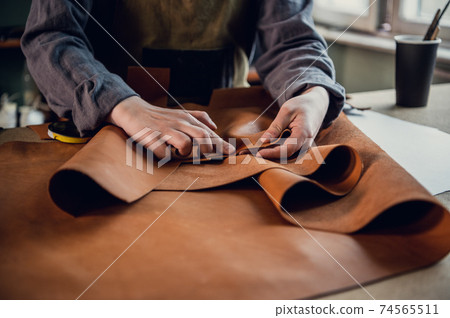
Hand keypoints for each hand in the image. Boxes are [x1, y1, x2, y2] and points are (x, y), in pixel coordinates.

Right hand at [107, 96, 235, 158]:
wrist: (133, 111)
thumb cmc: (159, 115)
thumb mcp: (180, 113)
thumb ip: (199, 117)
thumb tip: (215, 126)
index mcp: (186, 118)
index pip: (207, 132)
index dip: (220, 143)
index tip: (231, 152)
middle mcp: (178, 123)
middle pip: (201, 135)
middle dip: (210, 148)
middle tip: (213, 155)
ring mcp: (165, 130)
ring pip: (184, 143)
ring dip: (186, 152)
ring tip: (180, 153)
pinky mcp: (152, 138)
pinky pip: (164, 153)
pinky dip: (167, 156)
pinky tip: (164, 154)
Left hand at [257, 86, 328, 158]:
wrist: (317, 104)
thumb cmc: (302, 105)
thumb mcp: (286, 111)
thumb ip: (275, 127)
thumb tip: (263, 141)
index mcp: (303, 133)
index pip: (287, 150)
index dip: (272, 153)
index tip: (258, 154)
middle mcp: (306, 143)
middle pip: (286, 156)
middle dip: (269, 157)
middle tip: (251, 154)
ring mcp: (305, 146)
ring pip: (287, 156)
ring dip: (272, 155)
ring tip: (254, 152)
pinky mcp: (301, 146)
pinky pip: (289, 152)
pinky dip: (277, 151)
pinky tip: (265, 148)